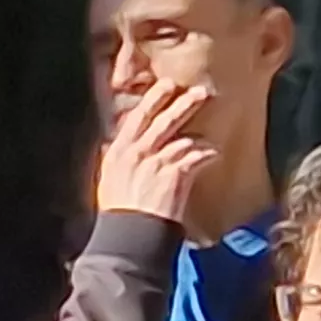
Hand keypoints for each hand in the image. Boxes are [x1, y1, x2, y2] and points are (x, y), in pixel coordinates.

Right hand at [95, 78, 219, 224]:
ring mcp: (156, 162)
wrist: (128, 235)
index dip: (153, 99)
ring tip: (207, 138)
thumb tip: (114, 144)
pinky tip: (212, 155)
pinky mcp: (176, 174)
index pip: (136, 118)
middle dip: (183, 104)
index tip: (167, 86)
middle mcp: (136, 153)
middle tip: (199, 92)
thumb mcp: (107, 182)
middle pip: (162, 121)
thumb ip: (115, 160)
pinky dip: (206, 154)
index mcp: (117, 153)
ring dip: (197, 138)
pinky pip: (197, 156)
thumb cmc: (117, 213)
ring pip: (183, 138)